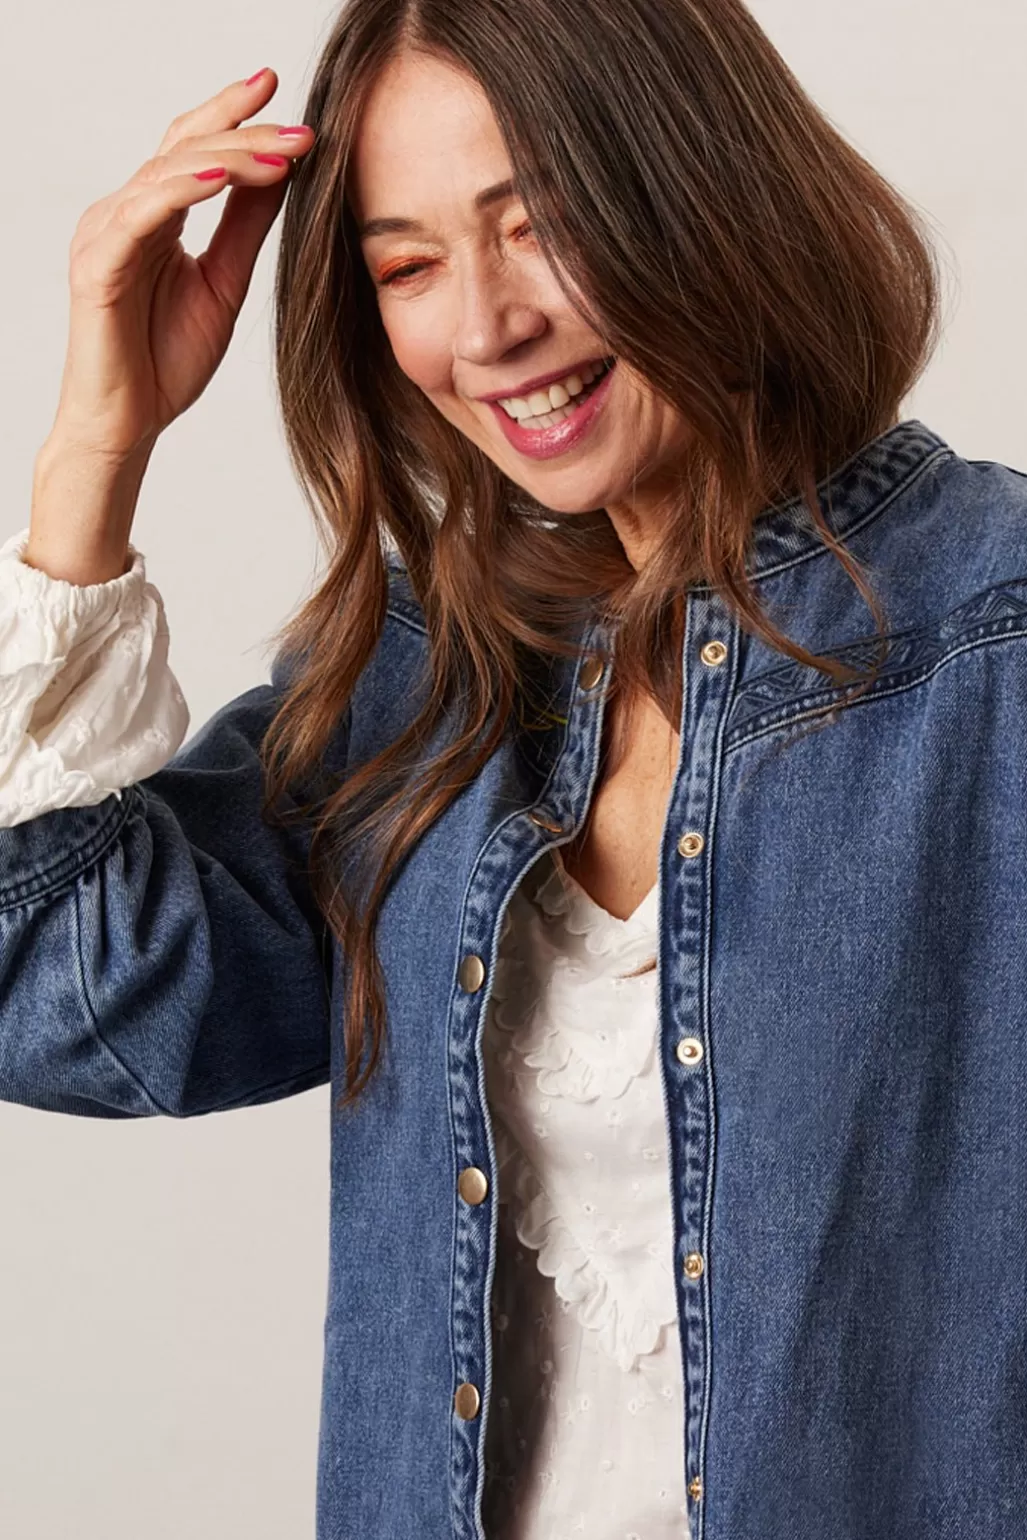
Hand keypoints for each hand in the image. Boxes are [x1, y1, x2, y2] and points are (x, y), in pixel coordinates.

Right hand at [50, 66, 312, 460]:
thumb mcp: (224, 284)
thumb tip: (283, 174)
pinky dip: (181, 191)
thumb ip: (245, 230)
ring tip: (280, 154)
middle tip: (302, 128)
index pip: (192, 147)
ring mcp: (105, 234)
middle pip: (184, 149)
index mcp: (153, 216)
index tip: (278, 85)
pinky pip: (140, 214)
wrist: (130, 424)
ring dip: (228, 158)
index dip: (232, 113)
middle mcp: (124, 213)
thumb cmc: (167, 361)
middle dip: (246, 132)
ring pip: (167, 174)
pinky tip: (221, 178)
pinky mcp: (97, 265)